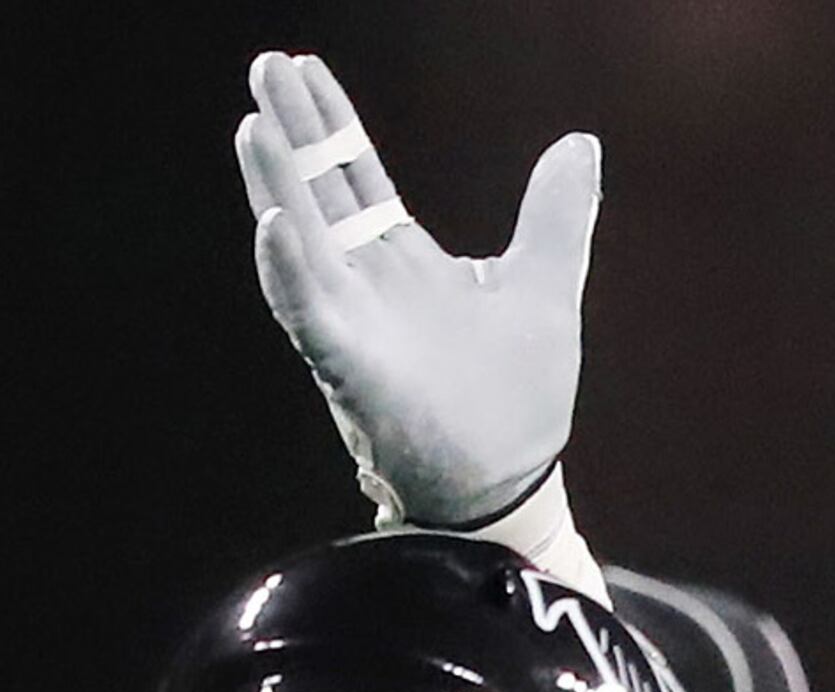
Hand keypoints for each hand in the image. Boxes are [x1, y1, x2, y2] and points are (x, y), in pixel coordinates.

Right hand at [232, 51, 597, 529]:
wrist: (510, 482)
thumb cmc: (517, 398)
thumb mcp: (546, 288)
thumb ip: (556, 217)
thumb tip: (580, 144)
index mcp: (402, 261)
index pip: (354, 174)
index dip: (330, 122)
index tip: (302, 67)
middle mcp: (364, 284)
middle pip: (316, 191)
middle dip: (291, 132)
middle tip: (264, 67)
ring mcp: (351, 323)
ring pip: (299, 241)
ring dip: (275, 185)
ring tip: (255, 127)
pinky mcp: (348, 367)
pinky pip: (307, 312)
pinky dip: (288, 269)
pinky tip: (274, 226)